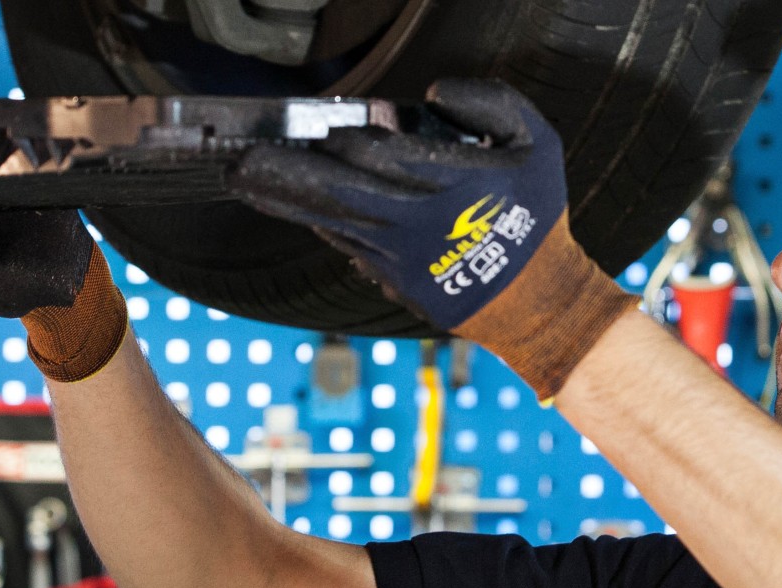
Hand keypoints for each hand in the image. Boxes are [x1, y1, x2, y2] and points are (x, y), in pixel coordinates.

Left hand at [228, 79, 635, 398]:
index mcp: (457, 183)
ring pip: (331, 220)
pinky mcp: (392, 280)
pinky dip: (315, 223)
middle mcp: (421, 221)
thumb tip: (435, 92)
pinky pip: (344, 244)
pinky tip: (288, 205)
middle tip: (246, 155)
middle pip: (341, 189)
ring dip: (284, 198)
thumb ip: (493, 104)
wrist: (537, 302)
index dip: (348, 138)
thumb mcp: (538, 144)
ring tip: (243, 178)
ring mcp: (402, 257)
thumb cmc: (536, 218)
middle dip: (291, 170)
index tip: (334, 126)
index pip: (382, 154)